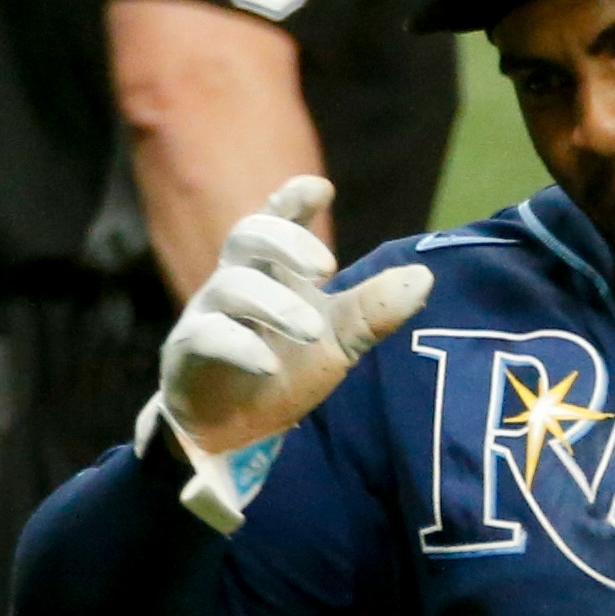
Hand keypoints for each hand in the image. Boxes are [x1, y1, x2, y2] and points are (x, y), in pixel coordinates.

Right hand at [160, 176, 429, 453]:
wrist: (237, 427)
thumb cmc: (286, 366)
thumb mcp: (340, 339)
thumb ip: (375, 309)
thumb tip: (425, 275)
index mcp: (274, 267)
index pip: (278, 218)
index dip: (293, 198)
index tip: (321, 188)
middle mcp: (238, 278)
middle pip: (247, 235)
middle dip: (286, 242)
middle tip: (327, 267)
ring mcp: (210, 311)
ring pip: (232, 286)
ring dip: (277, 305)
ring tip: (312, 331)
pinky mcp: (189, 350)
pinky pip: (208, 335)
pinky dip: (241, 346)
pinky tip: (270, 363)